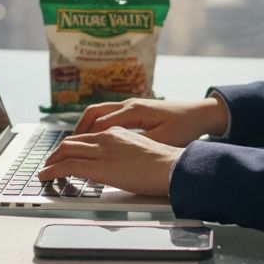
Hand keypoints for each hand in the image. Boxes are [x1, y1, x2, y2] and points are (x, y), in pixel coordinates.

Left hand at [37, 127, 182, 196]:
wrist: (172, 167)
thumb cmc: (165, 165)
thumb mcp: (142, 154)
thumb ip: (127, 157)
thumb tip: (121, 168)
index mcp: (118, 133)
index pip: (88, 137)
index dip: (74, 146)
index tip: (67, 155)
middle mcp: (106, 137)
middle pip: (73, 141)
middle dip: (58, 153)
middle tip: (51, 163)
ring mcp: (101, 151)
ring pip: (66, 151)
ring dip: (52, 161)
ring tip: (45, 171)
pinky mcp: (97, 167)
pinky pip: (67, 166)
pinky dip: (52, 171)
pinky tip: (45, 177)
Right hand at [72, 97, 227, 146]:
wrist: (200, 113)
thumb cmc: (184, 127)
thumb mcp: (162, 140)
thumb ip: (138, 147)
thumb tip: (115, 158)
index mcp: (133, 111)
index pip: (98, 125)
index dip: (82, 141)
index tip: (69, 155)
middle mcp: (128, 104)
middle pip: (92, 114)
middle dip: (76, 132)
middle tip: (64, 151)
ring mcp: (130, 105)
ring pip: (98, 112)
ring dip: (84, 128)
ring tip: (74, 146)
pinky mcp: (134, 109)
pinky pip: (107, 115)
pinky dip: (96, 126)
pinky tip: (95, 140)